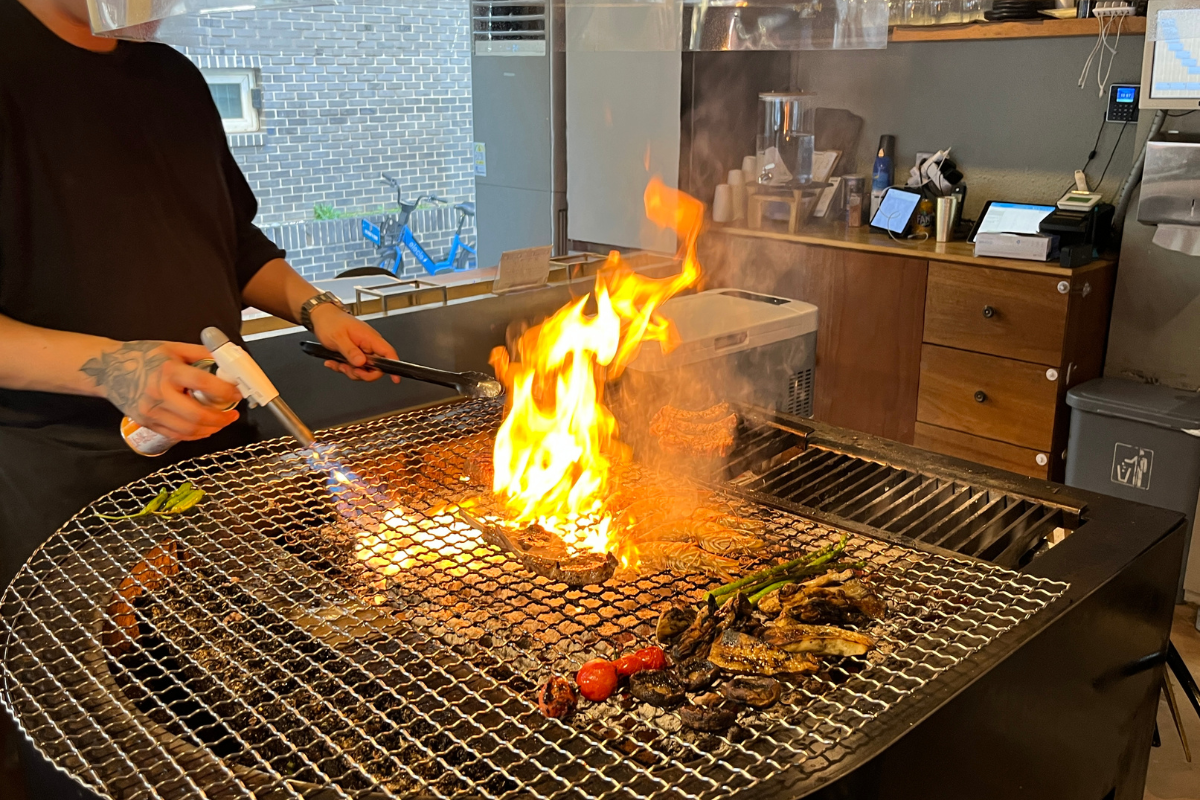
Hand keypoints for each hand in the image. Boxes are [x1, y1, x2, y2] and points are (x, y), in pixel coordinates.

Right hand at [80, 341, 240, 440]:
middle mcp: (159, 393)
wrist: (108, 370)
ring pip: (189, 429)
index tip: (236, 394)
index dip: (225, 391)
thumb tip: (226, 359)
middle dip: (221, 419)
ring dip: (211, 429)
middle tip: (233, 415)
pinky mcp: (147, 422)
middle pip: (198, 415)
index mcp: (168, 371)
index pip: (204, 384)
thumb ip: (200, 352)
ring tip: (222, 422)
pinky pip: (176, 435)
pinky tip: (204, 428)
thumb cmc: (140, 357)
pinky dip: (195, 435)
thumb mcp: (172, 347)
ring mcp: (151, 411)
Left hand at [308, 304, 400, 382]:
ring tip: (338, 364)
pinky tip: (334, 362)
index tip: (395, 378)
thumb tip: (361, 363)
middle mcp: (369, 345)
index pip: (388, 353)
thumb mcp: (338, 337)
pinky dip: (344, 368)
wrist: (322, 316)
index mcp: (370, 338)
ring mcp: (362, 350)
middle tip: (350, 369)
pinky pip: (354, 367)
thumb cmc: (331, 321)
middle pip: (376, 367)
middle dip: (362, 373)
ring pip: (364, 370)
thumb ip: (350, 351)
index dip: (393, 366)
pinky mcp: (355, 354)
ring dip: (350, 371)